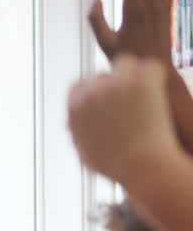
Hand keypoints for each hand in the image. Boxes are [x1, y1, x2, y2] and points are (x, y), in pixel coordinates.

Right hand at [69, 55, 178, 183]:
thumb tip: (72, 123)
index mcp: (75, 106)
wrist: (142, 167)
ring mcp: (117, 84)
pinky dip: (155, 76)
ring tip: (144, 91)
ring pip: (126, 63)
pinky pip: (150, 66)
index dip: (93, 92)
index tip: (107, 99)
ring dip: (133, 74)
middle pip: (103, 74)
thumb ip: (76, 131)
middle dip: (114, 85)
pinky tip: (157, 90)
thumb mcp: (83, 152)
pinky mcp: (141, 82)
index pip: (79, 85)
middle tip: (130, 100)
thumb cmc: (115, 166)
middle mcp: (93, 92)